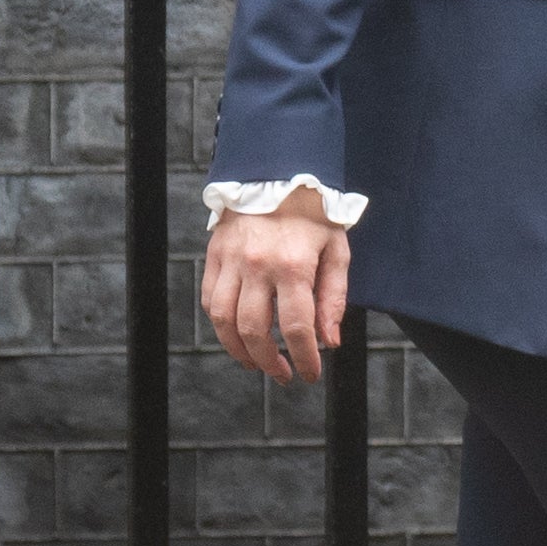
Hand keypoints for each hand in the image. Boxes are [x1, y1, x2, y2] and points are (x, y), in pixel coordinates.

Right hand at [200, 205, 348, 384]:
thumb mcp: (336, 251)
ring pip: (224, 320)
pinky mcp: (216, 255)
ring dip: (239, 350)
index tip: (310, 374)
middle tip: (282, 374)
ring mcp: (232, 260)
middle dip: (268, 362)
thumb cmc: (314, 212)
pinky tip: (236, 332)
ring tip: (255, 362)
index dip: (304, 359)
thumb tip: (329, 341)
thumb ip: (333, 298)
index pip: (296, 327)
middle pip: (254, 330)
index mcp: (294, 265)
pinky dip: (221, 324)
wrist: (278, 172)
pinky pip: (210, 299)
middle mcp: (258, 265)